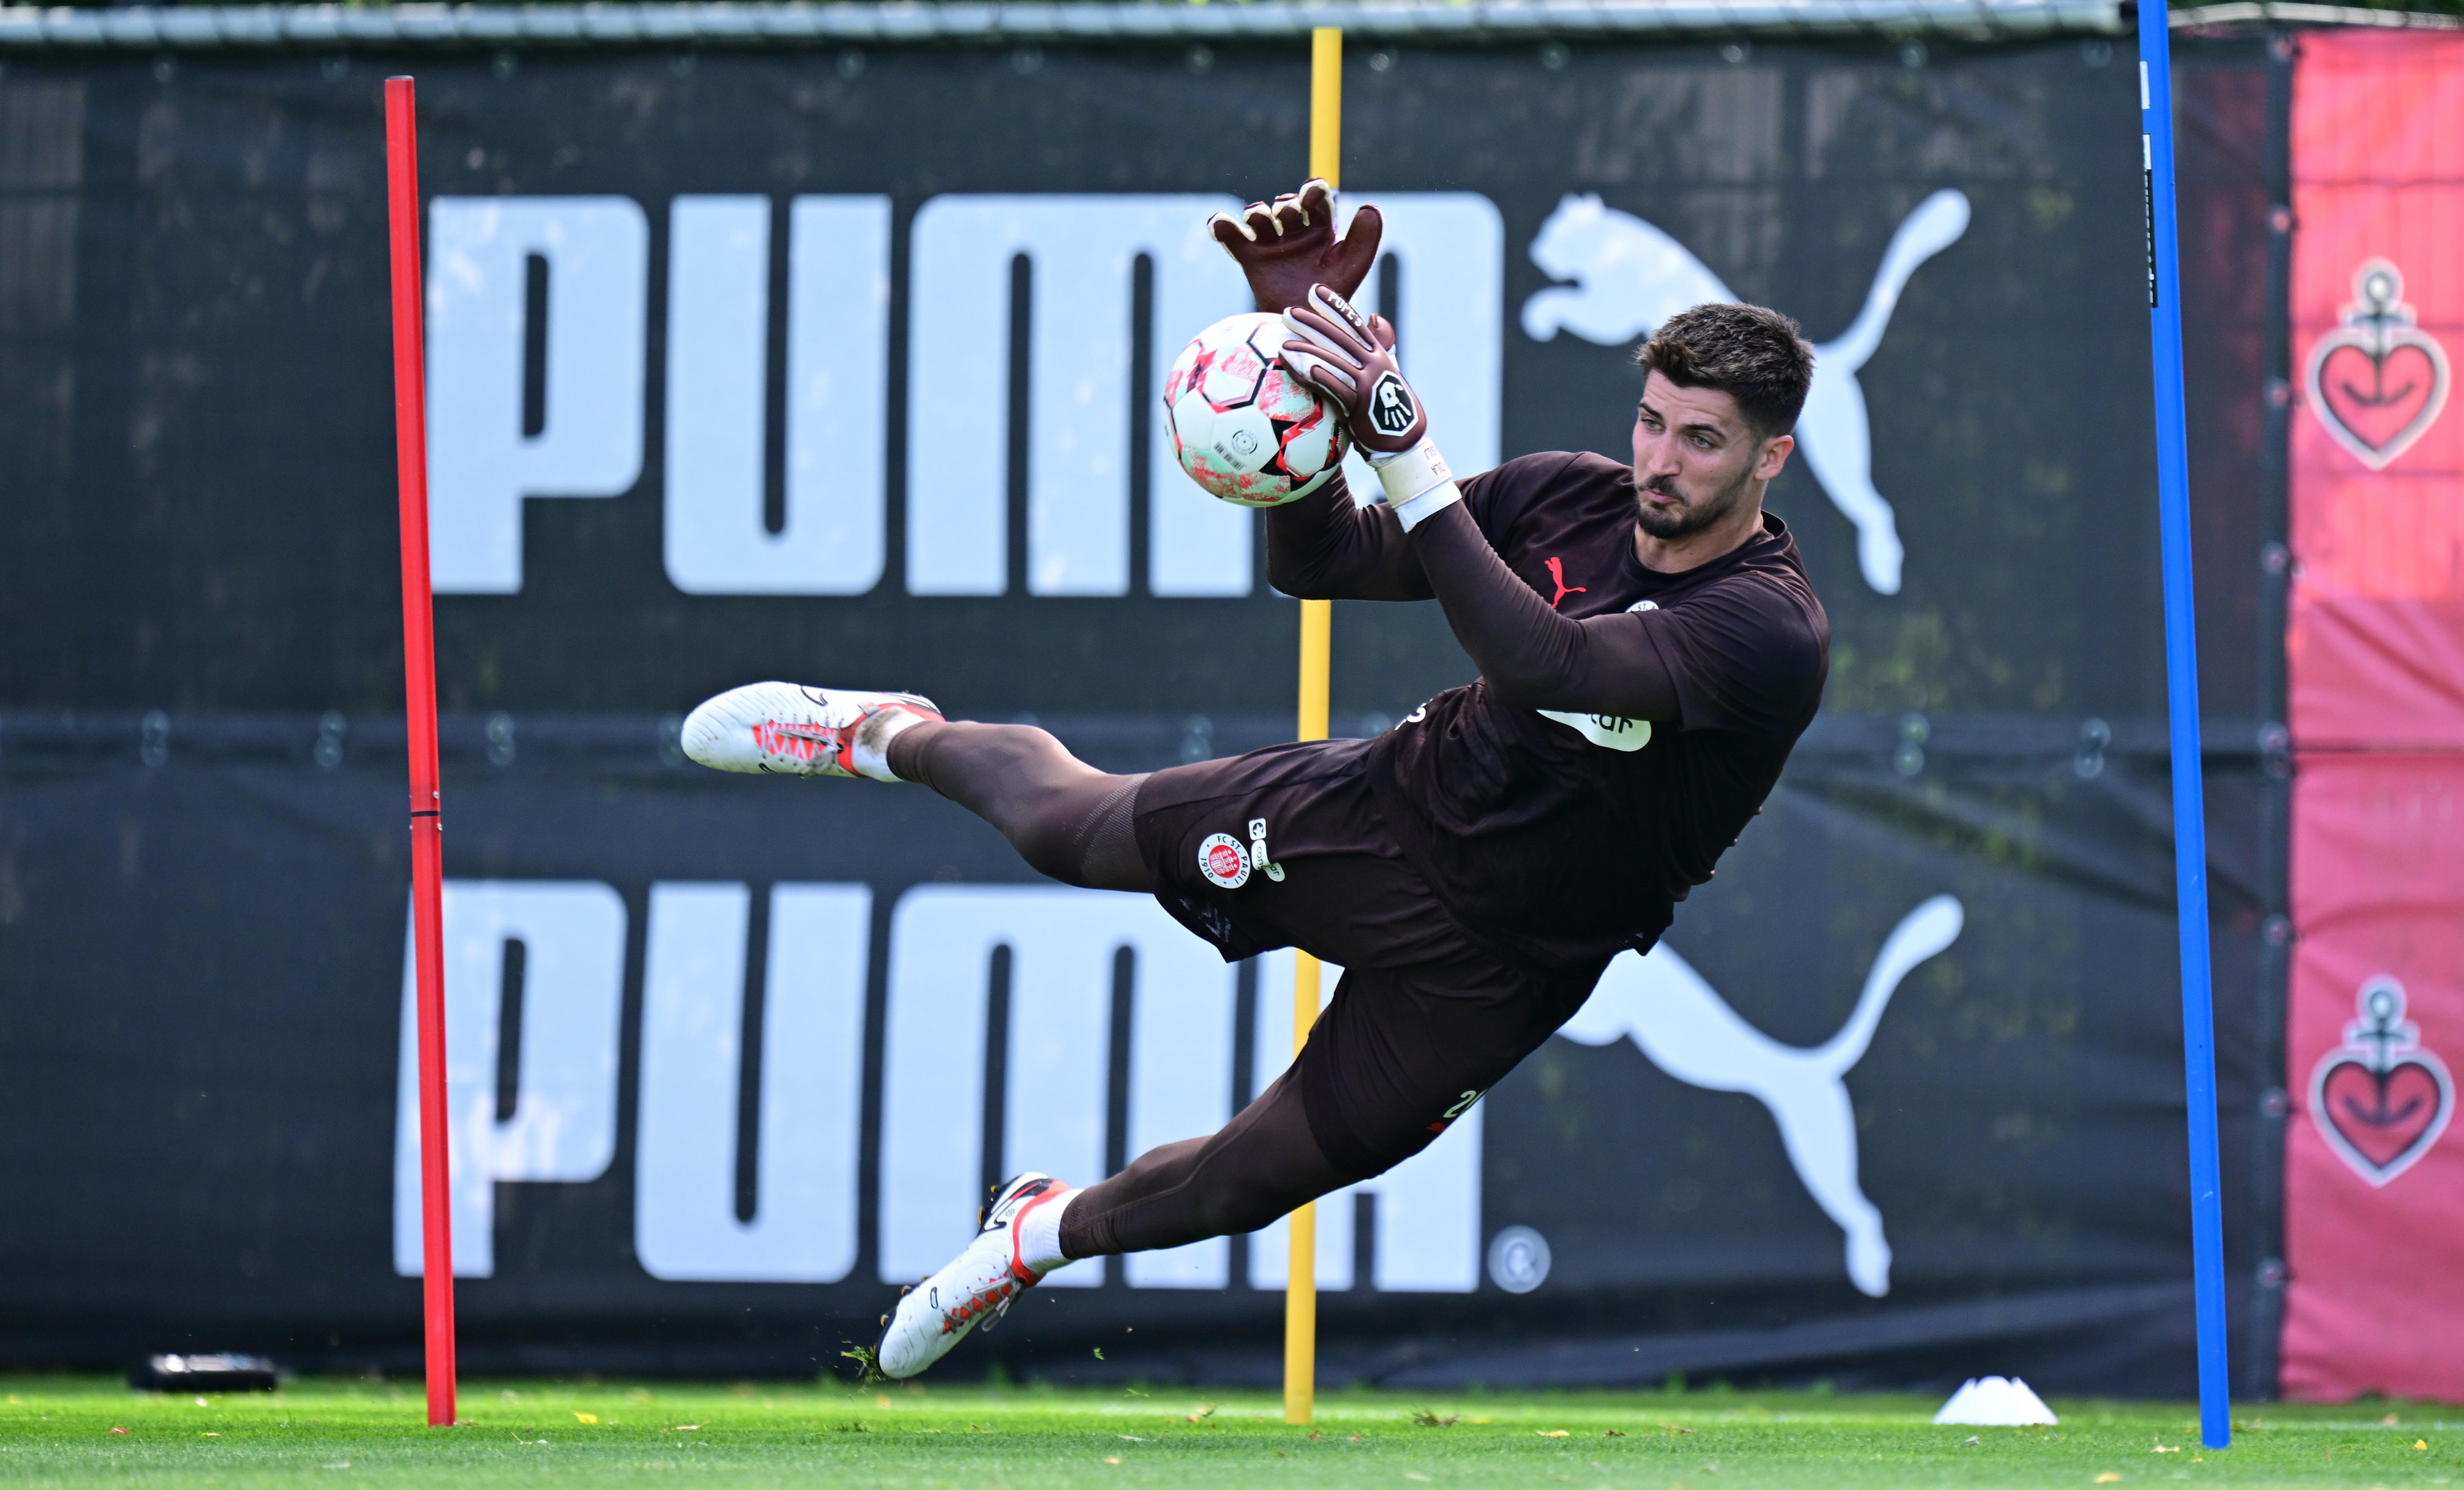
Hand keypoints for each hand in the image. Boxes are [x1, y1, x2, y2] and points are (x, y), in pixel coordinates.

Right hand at [1208, 180, 1382, 316]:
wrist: (1303, 329)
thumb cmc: (1332, 298)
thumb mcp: (1352, 267)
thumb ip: (1365, 238)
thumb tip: (1370, 207)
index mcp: (1321, 229)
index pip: (1316, 199)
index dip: (1313, 191)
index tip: (1311, 193)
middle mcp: (1295, 232)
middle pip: (1286, 205)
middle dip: (1286, 206)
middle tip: (1288, 216)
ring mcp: (1271, 244)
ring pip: (1259, 215)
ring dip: (1257, 213)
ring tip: (1260, 221)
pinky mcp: (1250, 257)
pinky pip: (1232, 236)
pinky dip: (1222, 226)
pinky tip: (1219, 223)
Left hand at [1279, 283, 1427, 454]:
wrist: (1402, 438)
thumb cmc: (1389, 404)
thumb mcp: (1387, 369)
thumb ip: (1377, 344)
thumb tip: (1372, 316)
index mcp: (1378, 353)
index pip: (1354, 322)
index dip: (1335, 305)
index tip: (1316, 290)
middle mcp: (1374, 363)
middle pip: (1339, 337)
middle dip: (1313, 322)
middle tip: (1288, 312)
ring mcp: (1368, 383)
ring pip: (1335, 360)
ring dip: (1308, 350)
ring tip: (1284, 344)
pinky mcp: (1360, 405)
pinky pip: (1338, 388)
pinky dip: (1323, 377)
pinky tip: (1306, 369)